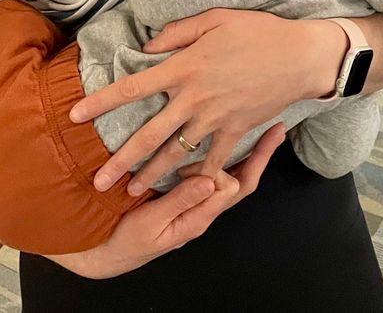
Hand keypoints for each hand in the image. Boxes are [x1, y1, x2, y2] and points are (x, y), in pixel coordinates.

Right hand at [49, 124, 285, 278]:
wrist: (106, 253)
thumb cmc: (127, 241)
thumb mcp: (151, 225)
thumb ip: (179, 202)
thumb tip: (209, 180)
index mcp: (198, 218)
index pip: (231, 188)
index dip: (230, 167)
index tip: (229, 149)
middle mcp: (202, 210)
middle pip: (241, 181)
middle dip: (259, 155)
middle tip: (276, 130)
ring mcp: (194, 203)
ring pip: (229, 176)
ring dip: (244, 154)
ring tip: (260, 128)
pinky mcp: (183, 196)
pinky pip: (211, 177)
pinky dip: (222, 157)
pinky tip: (223, 141)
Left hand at [69, 9, 344, 191]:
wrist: (299, 56)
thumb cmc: (257, 31)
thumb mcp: (214, 18)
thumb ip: (177, 32)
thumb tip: (148, 46)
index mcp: (184, 68)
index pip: (133, 87)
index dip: (101, 102)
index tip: (75, 115)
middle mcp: (194, 99)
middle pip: (148, 134)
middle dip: (119, 160)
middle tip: (97, 182)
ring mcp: (215, 119)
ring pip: (175, 154)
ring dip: (150, 175)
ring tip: (129, 192)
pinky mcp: (235, 131)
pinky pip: (213, 159)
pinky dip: (197, 176)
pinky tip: (183, 189)